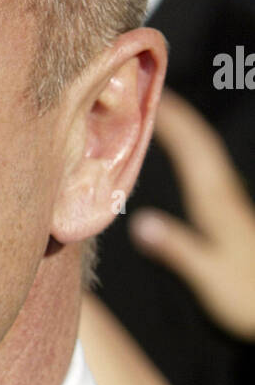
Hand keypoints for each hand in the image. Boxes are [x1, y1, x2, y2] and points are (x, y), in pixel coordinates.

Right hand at [130, 89, 254, 339]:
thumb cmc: (247, 293)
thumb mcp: (210, 276)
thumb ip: (177, 248)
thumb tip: (141, 223)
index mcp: (216, 202)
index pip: (195, 150)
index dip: (175, 120)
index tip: (151, 94)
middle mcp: (224, 194)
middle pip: (201, 143)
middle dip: (177, 114)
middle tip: (147, 90)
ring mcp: (228, 202)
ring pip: (206, 153)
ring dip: (184, 129)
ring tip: (158, 112)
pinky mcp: (229, 213)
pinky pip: (206, 169)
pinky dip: (191, 152)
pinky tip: (182, 154)